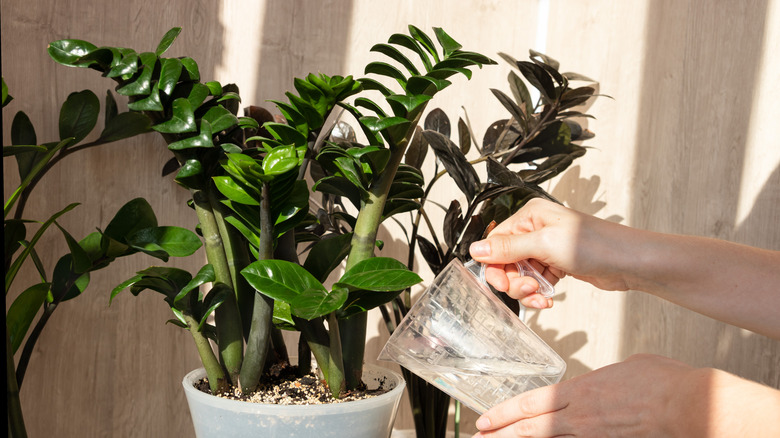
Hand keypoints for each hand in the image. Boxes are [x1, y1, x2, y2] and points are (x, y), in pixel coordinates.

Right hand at [469, 198, 634, 307]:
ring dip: (527, 290)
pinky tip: (549, 299)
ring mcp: (546, 248)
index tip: (503, 284)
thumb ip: (508, 248)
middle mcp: (535, 229)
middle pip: (505, 260)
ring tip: (543, 297)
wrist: (630, 262)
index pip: (496, 242)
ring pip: (520, 274)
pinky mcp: (556, 264)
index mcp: (530, 215)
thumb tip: (475, 249)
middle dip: (513, 280)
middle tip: (529, 290)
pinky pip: (535, 281)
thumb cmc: (595, 245)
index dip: (495, 266)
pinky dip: (539, 293)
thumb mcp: (545, 244)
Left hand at [473, 354, 696, 437]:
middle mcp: (581, 416)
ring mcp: (594, 434)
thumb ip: (603, 381)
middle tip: (481, 436)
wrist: (689, 405)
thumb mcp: (625, 368)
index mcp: (581, 390)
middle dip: (503, 433)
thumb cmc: (663, 382)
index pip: (531, 403)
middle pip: (531, 427)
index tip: (486, 419)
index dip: (505, 413)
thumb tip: (601, 388)